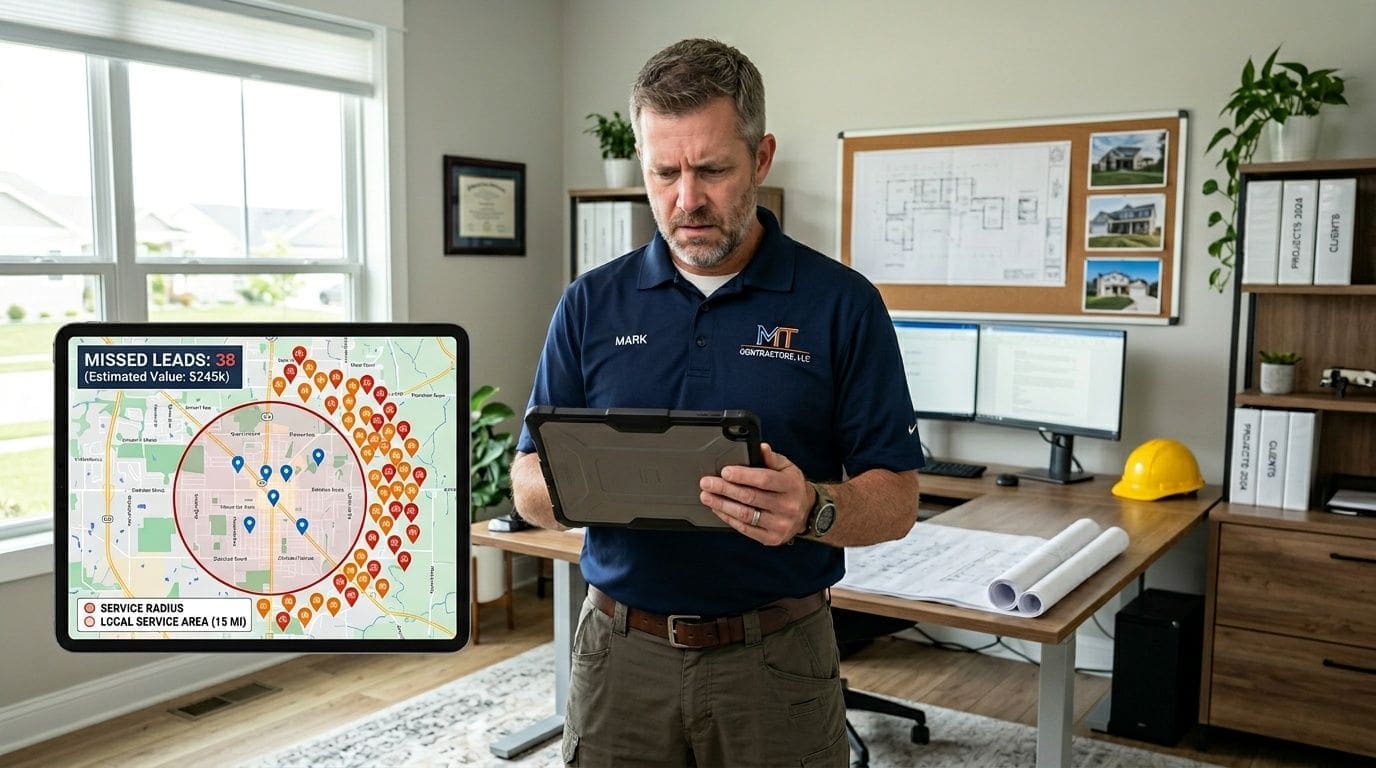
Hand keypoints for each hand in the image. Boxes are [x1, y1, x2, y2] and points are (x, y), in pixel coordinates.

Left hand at [699, 443, 813, 545]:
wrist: (807, 513)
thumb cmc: (792, 487)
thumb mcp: (787, 468)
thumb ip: (772, 458)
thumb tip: (761, 447)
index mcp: (790, 486)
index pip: (764, 480)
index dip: (742, 476)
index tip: (724, 471)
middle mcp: (787, 506)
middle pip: (750, 497)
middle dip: (725, 489)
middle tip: (707, 483)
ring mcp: (779, 525)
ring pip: (745, 514)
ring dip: (722, 505)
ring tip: (707, 496)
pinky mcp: (771, 538)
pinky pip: (745, 529)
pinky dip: (728, 518)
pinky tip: (718, 509)